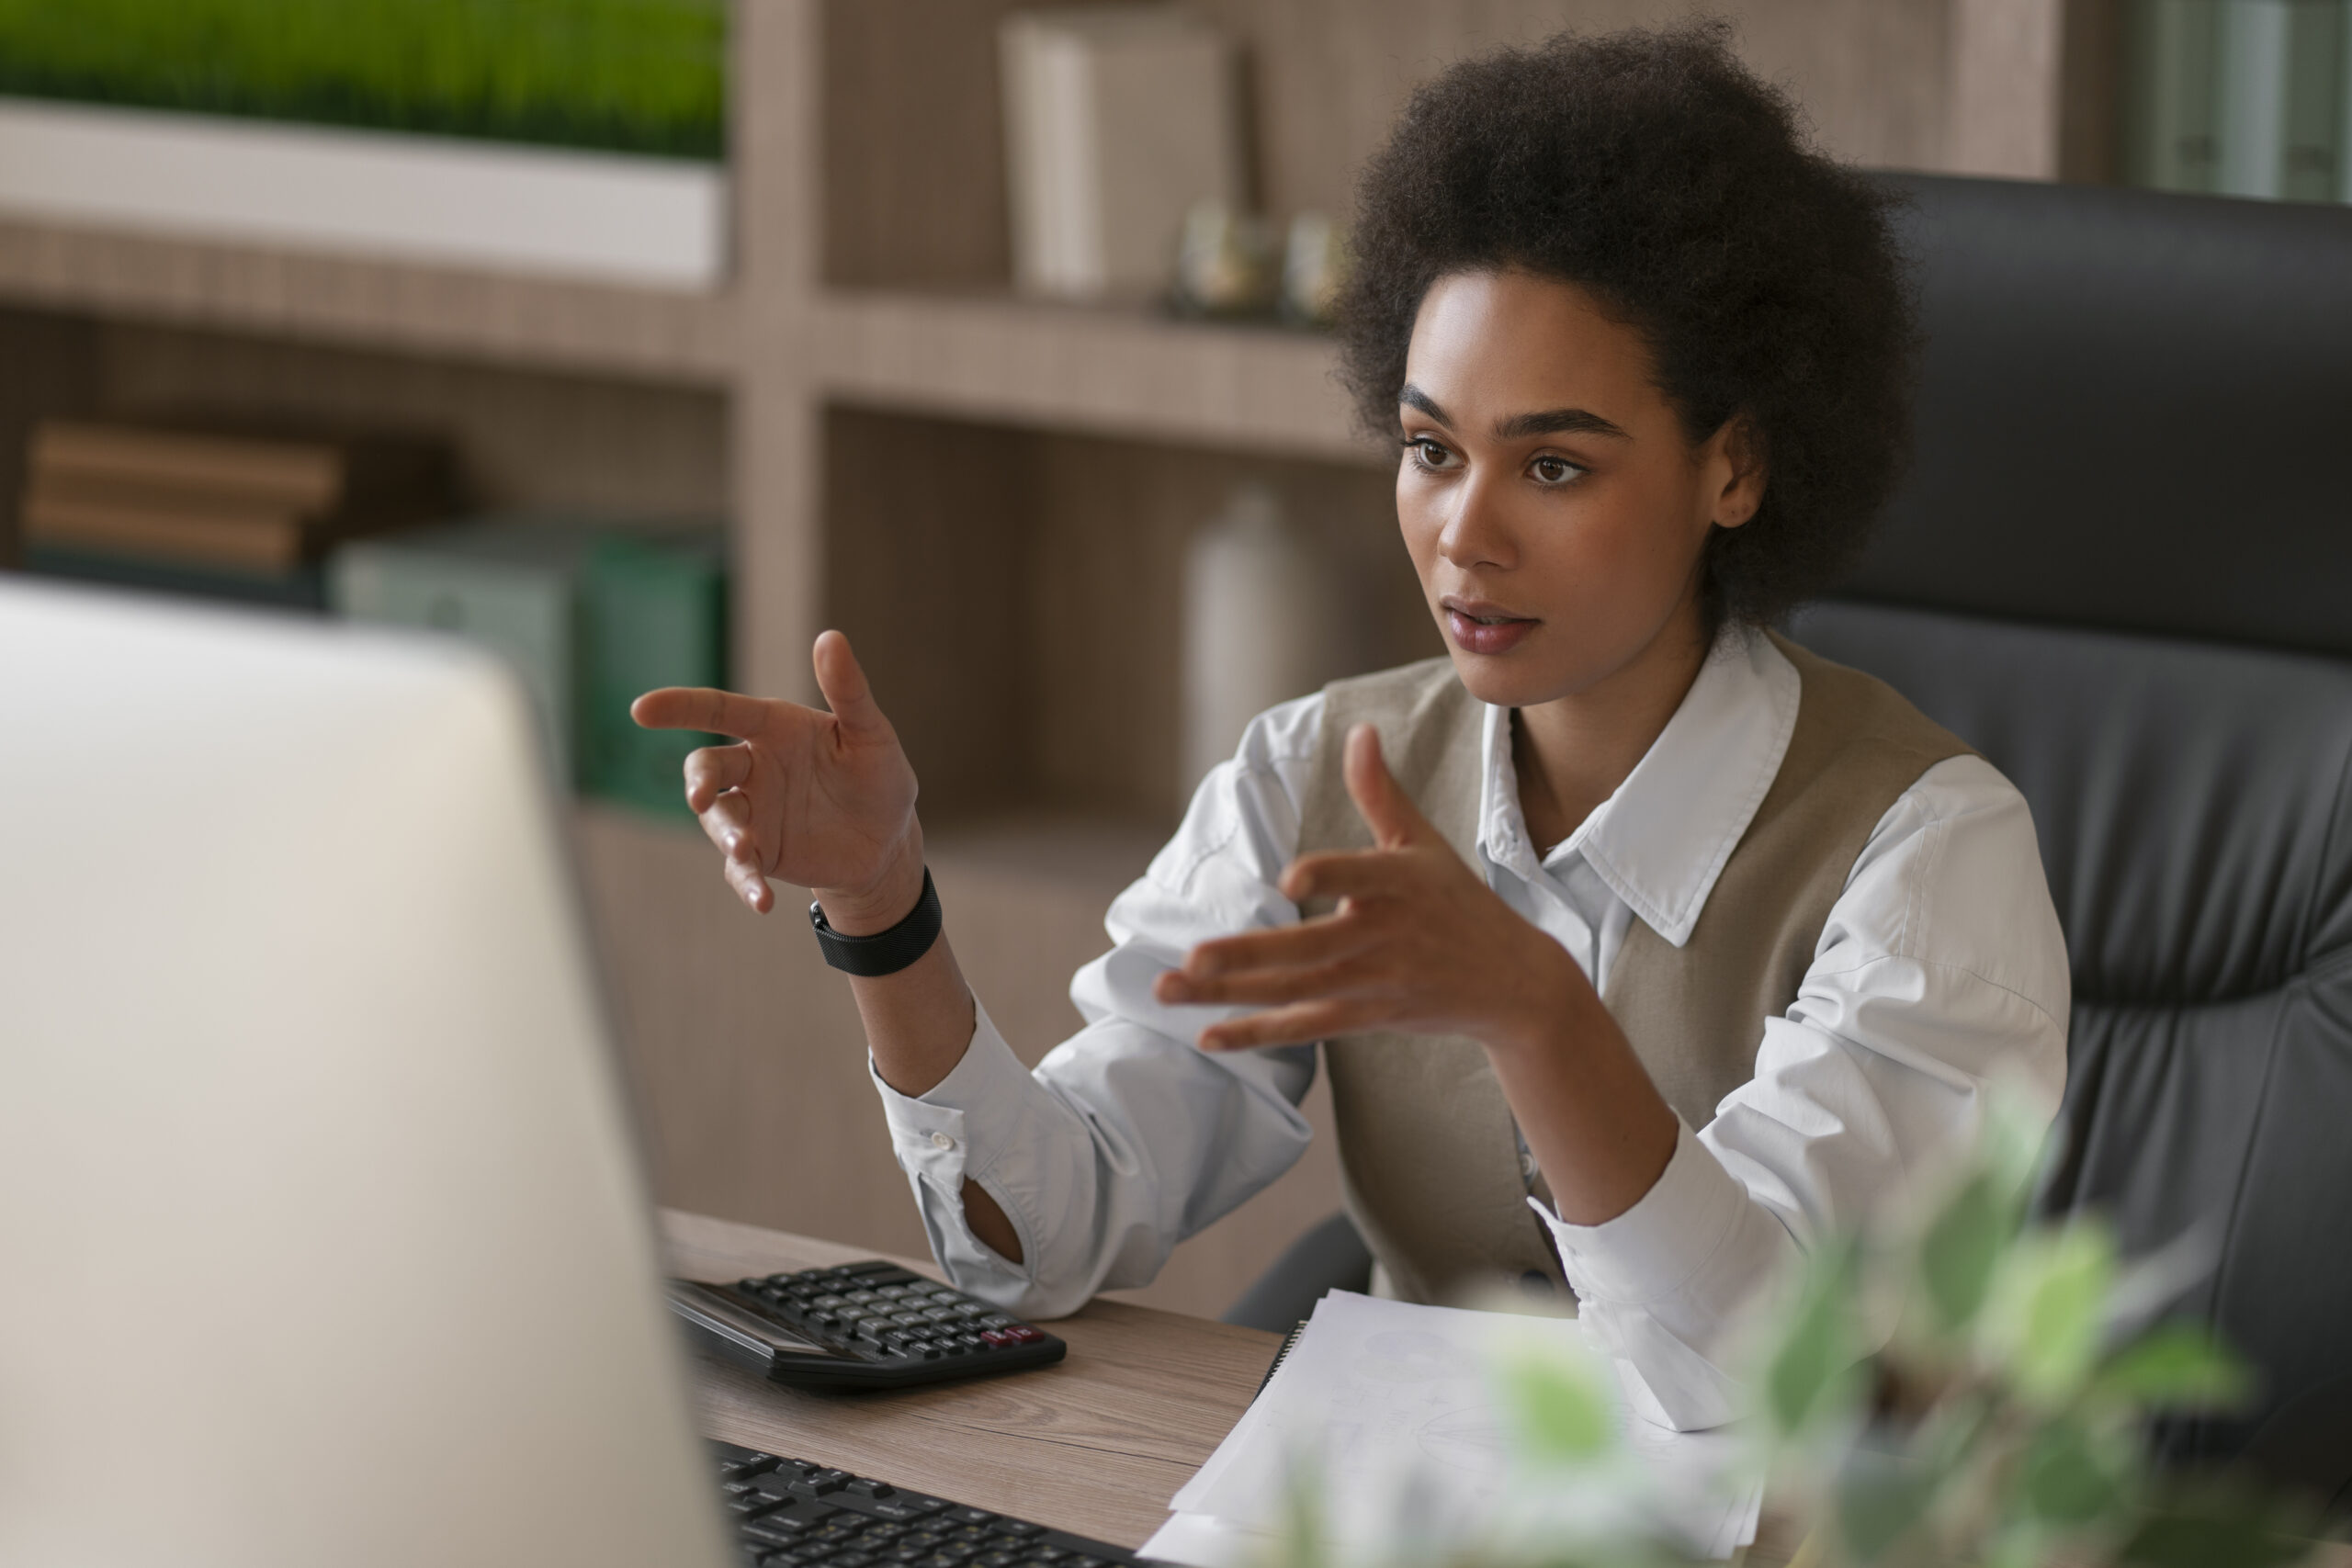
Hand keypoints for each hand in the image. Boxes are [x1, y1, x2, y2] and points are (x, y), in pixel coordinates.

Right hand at [631, 630, 920, 927]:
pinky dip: (746, 884)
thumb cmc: (879, 777)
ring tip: (745, 851)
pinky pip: (740, 869)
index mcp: (774, 728)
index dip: (681, 707)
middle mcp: (754, 767)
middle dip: (698, 780)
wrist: (888, 840)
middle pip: (707, 766)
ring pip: (719, 819)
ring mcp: (753, 812)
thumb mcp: (871, 734)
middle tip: (703, 796)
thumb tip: (831, 636)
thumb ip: (849, 691)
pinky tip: (763, 901)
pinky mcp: (761, 854)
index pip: (720, 710)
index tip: (642, 709)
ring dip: (726, 834)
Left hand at [1152, 724, 1588, 1053]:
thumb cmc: (1458, 902)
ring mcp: (1374, 982)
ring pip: (1295, 992)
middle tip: (1192, 957)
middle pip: (1310, 950)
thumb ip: (1381, 792)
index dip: (1328, 877)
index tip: (1289, 879)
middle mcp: (1384, 936)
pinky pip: (1306, 1028)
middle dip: (1248, 956)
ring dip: (1229, 995)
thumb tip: (1359, 731)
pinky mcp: (1368, 1015)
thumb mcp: (1424, 843)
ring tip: (1167, 989)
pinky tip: (1208, 1034)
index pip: (1359, 877)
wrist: (1513, 983)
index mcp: (1398, 884)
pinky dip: (1258, 1033)